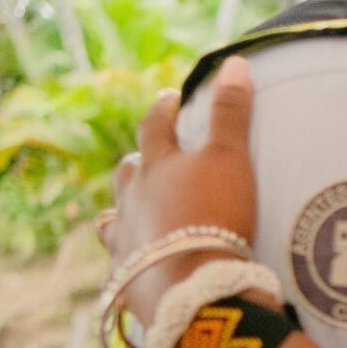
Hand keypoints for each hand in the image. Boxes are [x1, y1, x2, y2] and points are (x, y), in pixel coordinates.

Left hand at [106, 59, 260, 318]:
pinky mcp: (127, 279)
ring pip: (113, 218)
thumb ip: (230, 111)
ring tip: (129, 213)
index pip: (154, 125)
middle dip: (137, 163)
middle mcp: (132, 200)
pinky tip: (134, 265)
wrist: (194, 285)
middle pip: (127, 173)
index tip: (170, 97)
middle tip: (148, 160)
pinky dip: (128, 259)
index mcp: (156, 166)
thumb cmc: (215, 214)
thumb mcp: (231, 157)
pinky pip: (120, 265)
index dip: (163, 108)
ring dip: (122, 212)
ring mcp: (125, 240)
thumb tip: (233, 62)